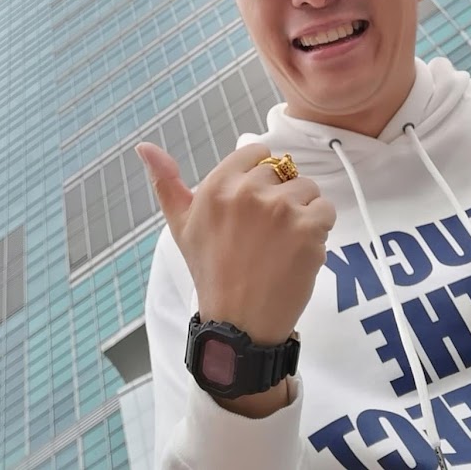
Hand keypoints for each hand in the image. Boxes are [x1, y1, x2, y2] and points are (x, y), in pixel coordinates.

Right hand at [137, 142, 335, 345]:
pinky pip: (326, 210)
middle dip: (281, 198)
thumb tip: (144, 146)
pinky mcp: (307, 227)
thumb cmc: (211, 272)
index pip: (257, 152)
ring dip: (303, 212)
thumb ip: (166, 182)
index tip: (256, 205)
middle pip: (285, 172)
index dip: (262, 178)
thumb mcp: (181, 225)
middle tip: (266, 234)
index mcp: (217, 185)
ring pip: (308, 189)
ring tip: (283, 243)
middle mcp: (247, 191)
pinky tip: (299, 251)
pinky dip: (320, 229)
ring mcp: (279, 209)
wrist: (238, 324)